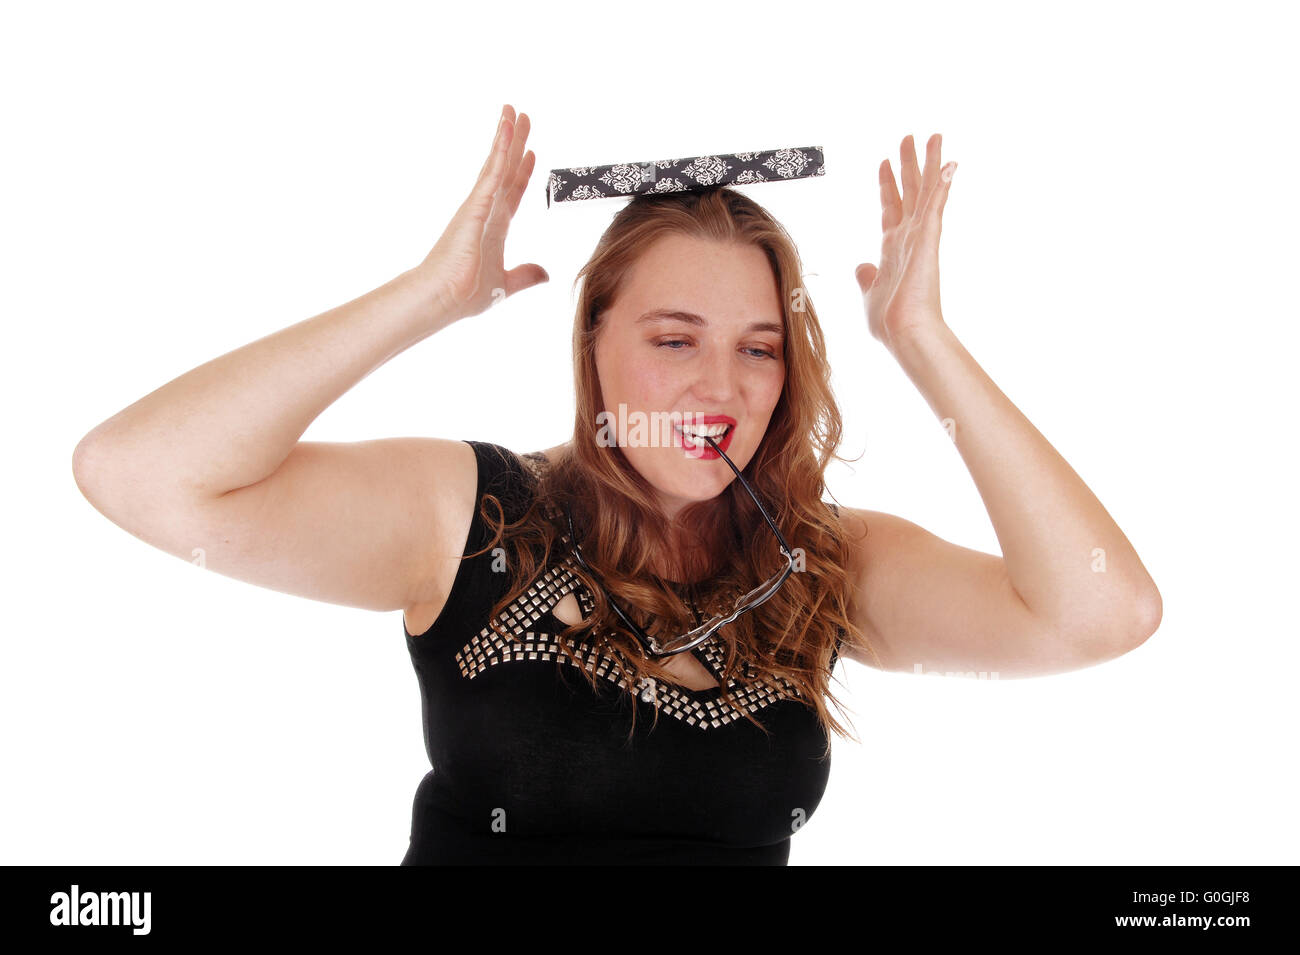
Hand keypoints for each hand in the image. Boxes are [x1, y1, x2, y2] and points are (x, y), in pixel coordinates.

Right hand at [418, 104, 547, 320]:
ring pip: (497, 163)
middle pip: (506, 170)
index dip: (523, 173)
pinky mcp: (475, 205)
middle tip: (523, 116)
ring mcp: (479, 206)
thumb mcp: (505, 285)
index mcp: (494, 229)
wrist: (441, 299)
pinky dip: (501, 150)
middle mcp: (486, 212)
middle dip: (516, 144)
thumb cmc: (464, 294)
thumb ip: (525, 276)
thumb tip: (545, 274)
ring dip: (507, 136)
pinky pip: (492, 172)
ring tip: (514, 111)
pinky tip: (507, 129)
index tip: (531, 154)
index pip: (512, 193)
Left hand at [855, 133, 955, 353]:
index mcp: (893, 248)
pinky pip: (936, 204)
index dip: (887, 185)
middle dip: (908, 164)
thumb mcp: (870, 293)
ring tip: (933, 135)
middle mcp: (908, 237)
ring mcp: (920, 236)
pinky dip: (942, 183)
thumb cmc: (890, 321)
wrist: (904, 332)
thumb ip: (866, 276)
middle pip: (910, 191)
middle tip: (909, 137)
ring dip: (929, 162)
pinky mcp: (929, 238)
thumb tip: (861, 266)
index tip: (884, 162)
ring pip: (926, 190)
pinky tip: (949, 162)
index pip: (891, 207)